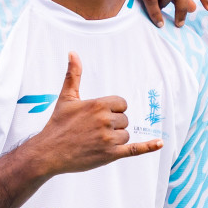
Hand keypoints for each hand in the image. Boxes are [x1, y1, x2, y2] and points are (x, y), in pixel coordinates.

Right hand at [28, 53, 162, 175]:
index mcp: (98, 104)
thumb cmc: (57, 124)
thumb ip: (73, 74)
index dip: (113, 110)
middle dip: (112, 125)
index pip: (122, 104)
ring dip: (114, 139)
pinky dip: (148, 147)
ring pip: (125, 135)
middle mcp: (105, 120)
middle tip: (92, 131)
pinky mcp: (110, 155)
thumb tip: (72, 52)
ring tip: (95, 141)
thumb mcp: (66, 97)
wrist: (48, 152)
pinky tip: (159, 143)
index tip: (98, 117)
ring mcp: (109, 139)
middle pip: (124, 120)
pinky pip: (134, 149)